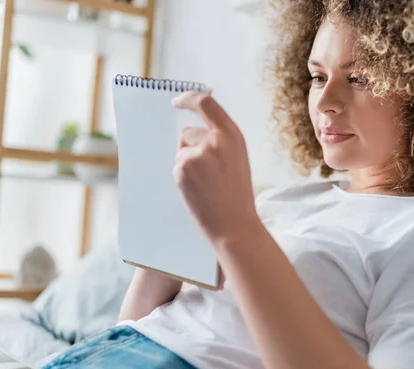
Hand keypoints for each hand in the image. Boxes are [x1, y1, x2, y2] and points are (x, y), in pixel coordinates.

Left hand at [171, 91, 260, 245]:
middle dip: (189, 148)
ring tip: (205, 184)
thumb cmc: (237, 196)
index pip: (206, 104)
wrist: (235, 224)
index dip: (189, 99)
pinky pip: (177, 167)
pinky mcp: (183, 168)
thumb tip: (193, 135)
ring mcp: (198, 154)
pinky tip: (197, 191)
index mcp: (233, 135)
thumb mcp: (237, 158)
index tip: (178, 101)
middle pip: (187, 132)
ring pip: (181, 151)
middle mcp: (215, 140)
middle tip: (206, 173)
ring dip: (186, 164)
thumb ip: (220, 141)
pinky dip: (183, 178)